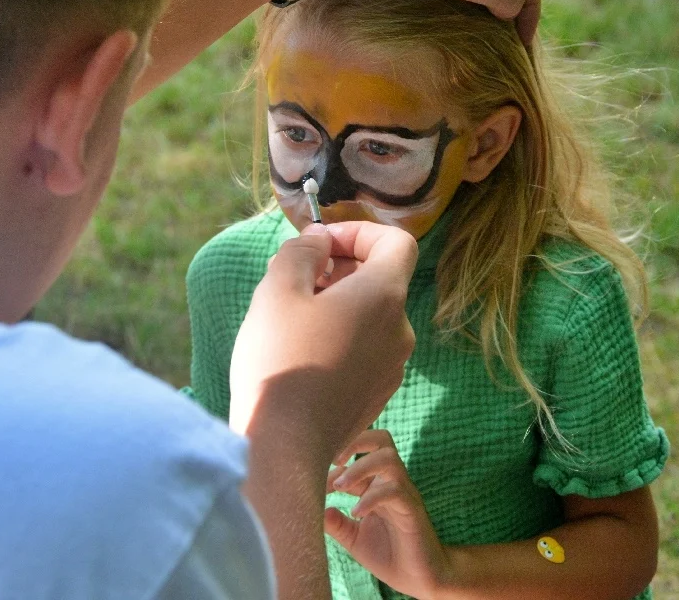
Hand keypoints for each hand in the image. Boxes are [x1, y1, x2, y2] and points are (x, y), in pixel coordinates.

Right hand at [229, 222, 416, 462]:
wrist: (284, 445)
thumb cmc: (279, 359)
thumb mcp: (278, 288)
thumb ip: (302, 251)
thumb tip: (320, 241)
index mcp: (385, 296)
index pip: (396, 242)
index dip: (358, 232)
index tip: (319, 245)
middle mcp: (400, 331)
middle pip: (379, 280)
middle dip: (336, 269)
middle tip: (288, 278)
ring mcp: (392, 367)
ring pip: (368, 317)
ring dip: (334, 305)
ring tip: (287, 318)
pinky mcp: (376, 394)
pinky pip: (363, 350)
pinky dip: (338, 338)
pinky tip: (299, 354)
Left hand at [325, 430, 454, 598]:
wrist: (420, 580)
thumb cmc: (388, 554)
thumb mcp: (353, 538)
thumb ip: (334, 523)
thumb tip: (314, 508)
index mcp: (376, 483)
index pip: (357, 453)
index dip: (332, 463)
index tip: (312, 481)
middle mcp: (390, 482)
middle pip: (380, 439)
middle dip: (355, 441)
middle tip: (333, 460)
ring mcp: (404, 493)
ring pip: (388, 458)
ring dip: (360, 467)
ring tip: (341, 487)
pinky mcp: (413, 510)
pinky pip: (395, 490)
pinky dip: (372, 497)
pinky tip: (356, 513)